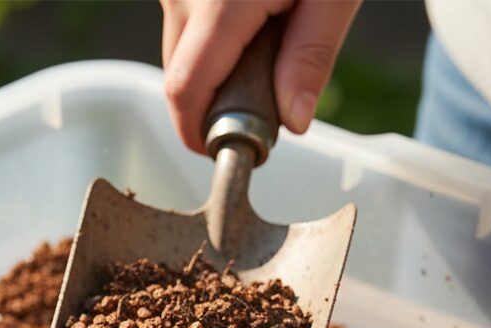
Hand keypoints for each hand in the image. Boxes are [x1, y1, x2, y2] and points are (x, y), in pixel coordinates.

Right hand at [161, 0, 362, 152]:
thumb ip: (312, 54)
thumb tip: (292, 122)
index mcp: (222, 0)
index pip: (184, 91)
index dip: (197, 133)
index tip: (223, 149)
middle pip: (179, 77)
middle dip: (213, 102)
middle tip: (265, 97)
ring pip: (180, 49)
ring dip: (213, 67)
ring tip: (267, 40)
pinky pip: (183, 19)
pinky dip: (211, 35)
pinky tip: (251, 14)